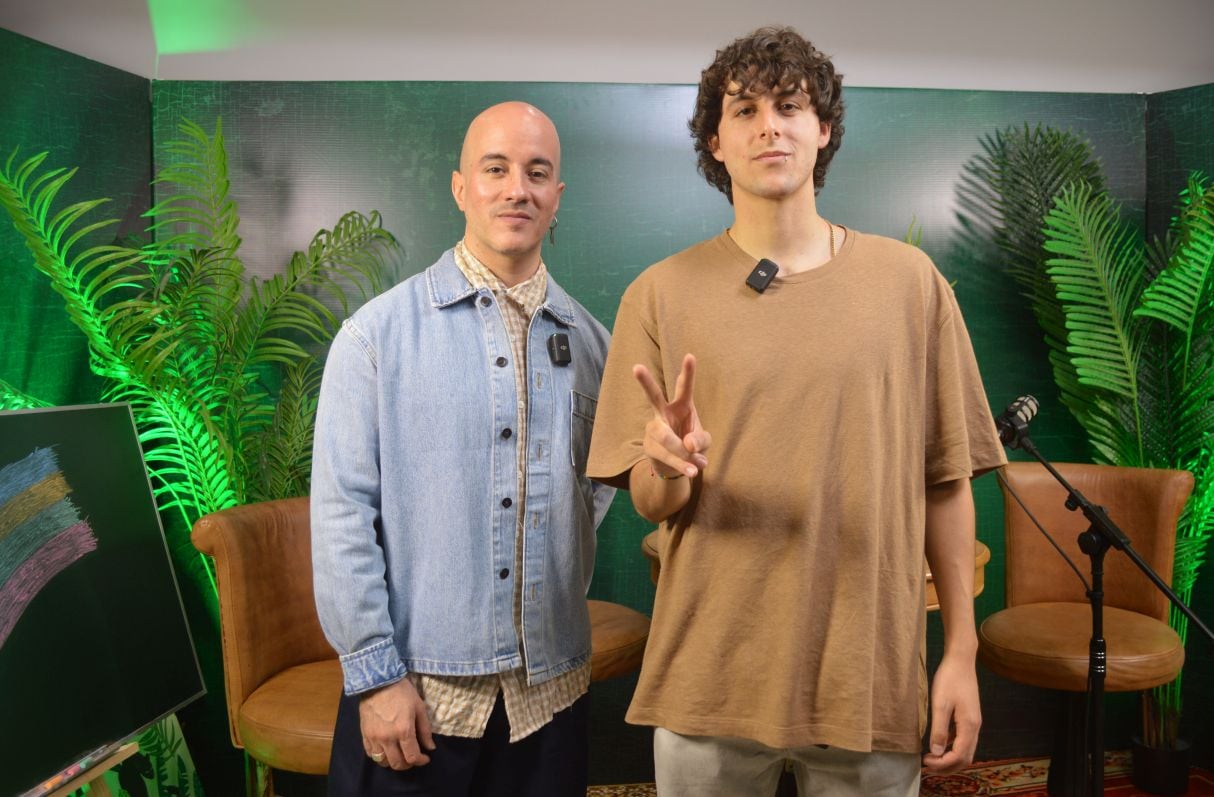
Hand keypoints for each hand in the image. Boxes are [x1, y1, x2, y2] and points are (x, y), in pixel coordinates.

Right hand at [359, 679, 435, 769]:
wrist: (378, 681)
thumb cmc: (402, 692)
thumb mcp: (419, 708)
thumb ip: (425, 730)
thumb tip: (431, 747)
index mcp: (403, 731)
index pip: (412, 757)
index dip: (421, 761)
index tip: (426, 757)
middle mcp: (387, 738)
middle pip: (397, 763)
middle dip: (408, 764)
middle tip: (414, 757)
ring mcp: (374, 738)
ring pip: (383, 762)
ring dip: (393, 762)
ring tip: (400, 755)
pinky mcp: (365, 735)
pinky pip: (371, 754)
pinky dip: (380, 757)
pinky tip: (387, 751)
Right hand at [633, 353, 711, 477]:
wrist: (676, 466)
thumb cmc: (691, 445)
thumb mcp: (703, 441)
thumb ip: (701, 440)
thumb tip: (687, 444)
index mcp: (682, 406)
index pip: (683, 387)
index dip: (687, 372)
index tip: (690, 355)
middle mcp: (664, 413)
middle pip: (653, 396)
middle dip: (645, 382)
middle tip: (636, 367)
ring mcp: (654, 429)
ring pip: (667, 437)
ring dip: (684, 454)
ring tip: (697, 465)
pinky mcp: (649, 446)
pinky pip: (666, 455)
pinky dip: (682, 465)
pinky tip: (692, 471)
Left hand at [922, 652, 980, 774]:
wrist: (961, 660)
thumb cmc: (949, 679)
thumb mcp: (940, 704)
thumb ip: (939, 730)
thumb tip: (936, 753)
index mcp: (970, 726)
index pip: (959, 756)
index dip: (942, 763)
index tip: (925, 761)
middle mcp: (975, 728)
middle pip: (965, 758)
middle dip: (947, 767)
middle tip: (927, 766)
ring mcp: (974, 723)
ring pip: (966, 751)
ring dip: (950, 760)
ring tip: (931, 760)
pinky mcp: (969, 718)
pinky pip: (964, 741)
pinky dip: (953, 750)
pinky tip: (939, 746)